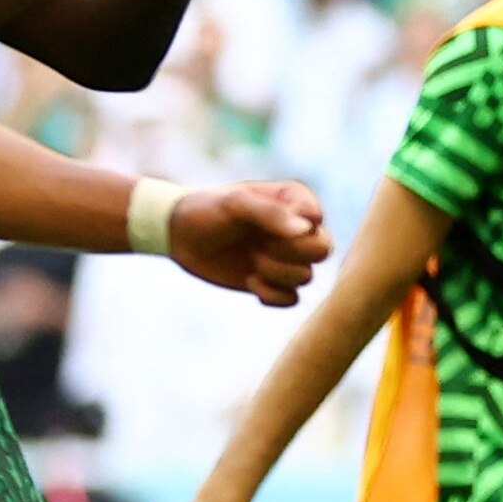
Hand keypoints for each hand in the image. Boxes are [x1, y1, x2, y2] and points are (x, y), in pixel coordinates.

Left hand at [165, 177, 329, 306]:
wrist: (180, 236)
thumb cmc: (207, 211)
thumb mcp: (235, 204)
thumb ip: (270, 213)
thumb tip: (305, 229)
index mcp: (295, 201)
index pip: (317, 220)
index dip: (293, 230)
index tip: (262, 225)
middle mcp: (297, 229)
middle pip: (322, 251)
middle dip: (290, 255)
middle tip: (258, 249)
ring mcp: (286, 258)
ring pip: (307, 277)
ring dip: (276, 274)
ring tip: (250, 262)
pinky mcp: (274, 283)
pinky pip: (292, 300)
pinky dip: (272, 295)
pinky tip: (250, 281)